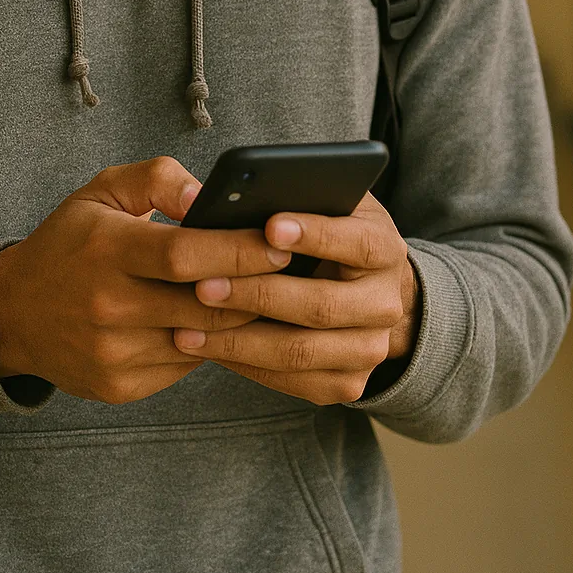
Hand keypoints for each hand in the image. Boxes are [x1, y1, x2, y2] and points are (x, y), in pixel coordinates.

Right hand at [0, 157, 291, 403]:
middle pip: (204, 303)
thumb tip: (206, 194)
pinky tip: (226, 323)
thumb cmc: (70, 242)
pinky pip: (186, 366)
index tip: (279, 242)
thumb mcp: (102, 191)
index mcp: (106, 250)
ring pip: (203, 340)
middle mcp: (108, 306)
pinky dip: (210, 344)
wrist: (12, 313)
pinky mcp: (121, 385)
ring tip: (273, 297)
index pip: (185, 254)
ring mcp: (114, 352)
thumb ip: (158, 178)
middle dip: (256, 288)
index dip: (239, 250)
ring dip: (241, 320)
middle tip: (293, 271)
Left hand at [172, 193, 419, 404]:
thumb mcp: (330, 202)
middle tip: (203, 286)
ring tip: (186, 327)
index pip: (356, 243)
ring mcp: (370, 350)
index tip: (270, 226)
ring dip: (238, 340)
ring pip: (300, 352)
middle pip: (320, 306)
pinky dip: (244, 365)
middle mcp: (386, 304)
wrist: (367, 290)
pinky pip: (291, 381)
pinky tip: (206, 347)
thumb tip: (251, 188)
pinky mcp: (349, 384)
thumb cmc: (331, 231)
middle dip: (257, 295)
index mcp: (384, 249)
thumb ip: (302, 192)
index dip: (314, 235)